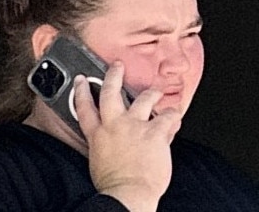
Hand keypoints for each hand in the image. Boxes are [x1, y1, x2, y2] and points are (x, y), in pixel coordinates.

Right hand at [74, 61, 181, 211]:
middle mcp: (115, 125)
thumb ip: (104, 147)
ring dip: (151, 93)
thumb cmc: (114, 185)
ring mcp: (135, 126)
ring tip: (155, 90)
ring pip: (143, 99)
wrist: (128, 193)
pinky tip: (176, 115)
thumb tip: (111, 145)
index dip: (82, 91)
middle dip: (113, 75)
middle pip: (111, 92)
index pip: (85, 107)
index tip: (82, 80)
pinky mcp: (154, 132)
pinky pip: (168, 117)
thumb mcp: (98, 162)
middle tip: (116, 65)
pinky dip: (173, 116)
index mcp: (98, 135)